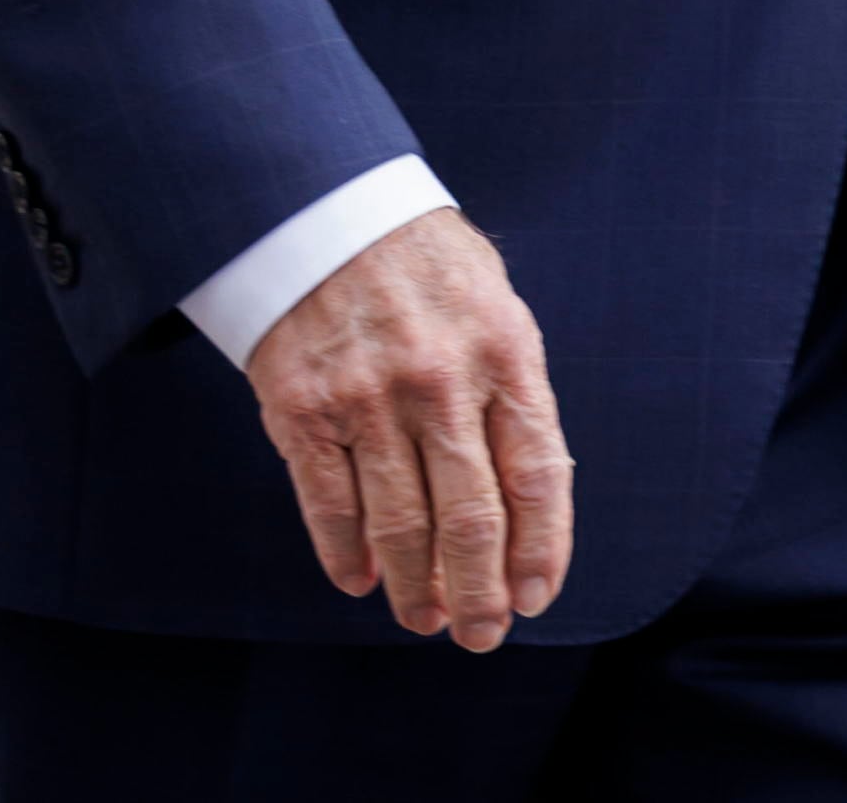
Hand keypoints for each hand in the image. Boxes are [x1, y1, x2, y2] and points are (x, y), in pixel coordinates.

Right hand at [244, 206, 572, 648]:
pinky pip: (329, 504)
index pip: (537, 474)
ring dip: (416, 587)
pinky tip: (362, 582)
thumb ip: (512, 394)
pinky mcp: (304, 411)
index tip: (537, 597)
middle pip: (471, 516)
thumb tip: (530, 493)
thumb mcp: (495, 307)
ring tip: (425, 620)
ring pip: (402, 525)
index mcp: (505, 354)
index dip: (542, 547)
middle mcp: (442, 383)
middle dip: (481, 590)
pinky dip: (347, 554)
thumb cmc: (427, 267)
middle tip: (482, 635)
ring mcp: (370, 400)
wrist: (326, 212)